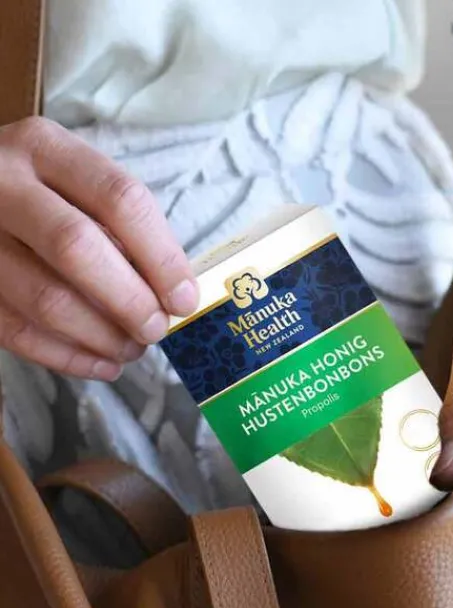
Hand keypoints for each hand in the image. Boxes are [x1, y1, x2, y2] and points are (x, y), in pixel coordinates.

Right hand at [0, 117, 198, 379]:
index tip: (185, 299)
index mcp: (44, 148)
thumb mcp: (75, 183)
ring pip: (44, 298)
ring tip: (132, 349)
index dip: (162, 257)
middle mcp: (0, 183)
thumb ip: (119, 226)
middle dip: (130, 300)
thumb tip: (173, 292)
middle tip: (156, 329)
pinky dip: (67, 357)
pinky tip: (101, 365)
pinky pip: (15, 331)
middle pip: (77, 248)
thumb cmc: (39, 194)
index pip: (120, 199)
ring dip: (101, 337)